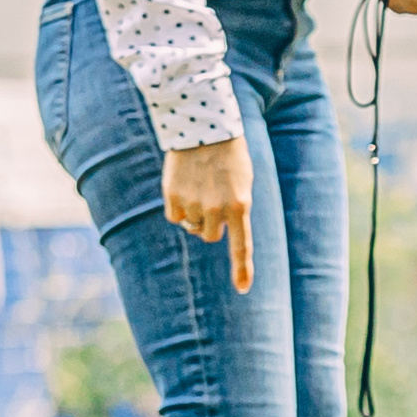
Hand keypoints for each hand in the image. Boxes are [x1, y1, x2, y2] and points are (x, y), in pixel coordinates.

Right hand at [162, 138, 253, 292]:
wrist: (203, 127)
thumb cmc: (229, 156)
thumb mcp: (243, 182)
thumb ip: (235, 208)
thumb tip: (215, 232)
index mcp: (240, 205)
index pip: (241, 245)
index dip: (242, 269)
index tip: (243, 289)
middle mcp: (216, 209)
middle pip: (210, 236)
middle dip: (211, 226)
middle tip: (211, 203)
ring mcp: (194, 204)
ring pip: (192, 227)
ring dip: (194, 216)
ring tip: (199, 189)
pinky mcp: (173, 197)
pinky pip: (175, 218)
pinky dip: (178, 209)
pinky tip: (183, 189)